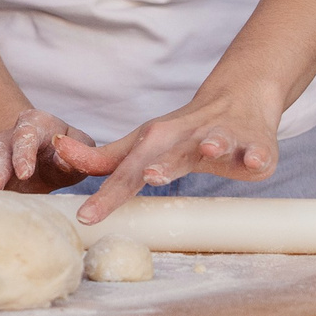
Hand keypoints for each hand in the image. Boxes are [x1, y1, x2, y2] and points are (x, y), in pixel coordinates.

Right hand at [0, 108, 96, 193]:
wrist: (50, 157)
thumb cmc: (68, 152)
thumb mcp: (81, 148)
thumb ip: (78, 152)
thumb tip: (62, 158)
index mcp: (35, 124)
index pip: (26, 135)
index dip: (23, 153)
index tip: (25, 173)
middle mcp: (9, 137)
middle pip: (0, 151)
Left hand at [56, 87, 288, 223]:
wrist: (239, 99)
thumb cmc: (182, 133)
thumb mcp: (142, 144)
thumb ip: (103, 158)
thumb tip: (59, 154)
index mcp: (156, 143)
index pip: (127, 173)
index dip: (107, 195)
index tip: (86, 217)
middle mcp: (185, 139)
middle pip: (170, 154)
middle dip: (160, 165)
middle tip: (148, 175)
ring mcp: (220, 140)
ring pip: (215, 142)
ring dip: (211, 146)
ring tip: (206, 151)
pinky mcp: (253, 145)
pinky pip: (256, 150)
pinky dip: (255, 154)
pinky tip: (254, 161)